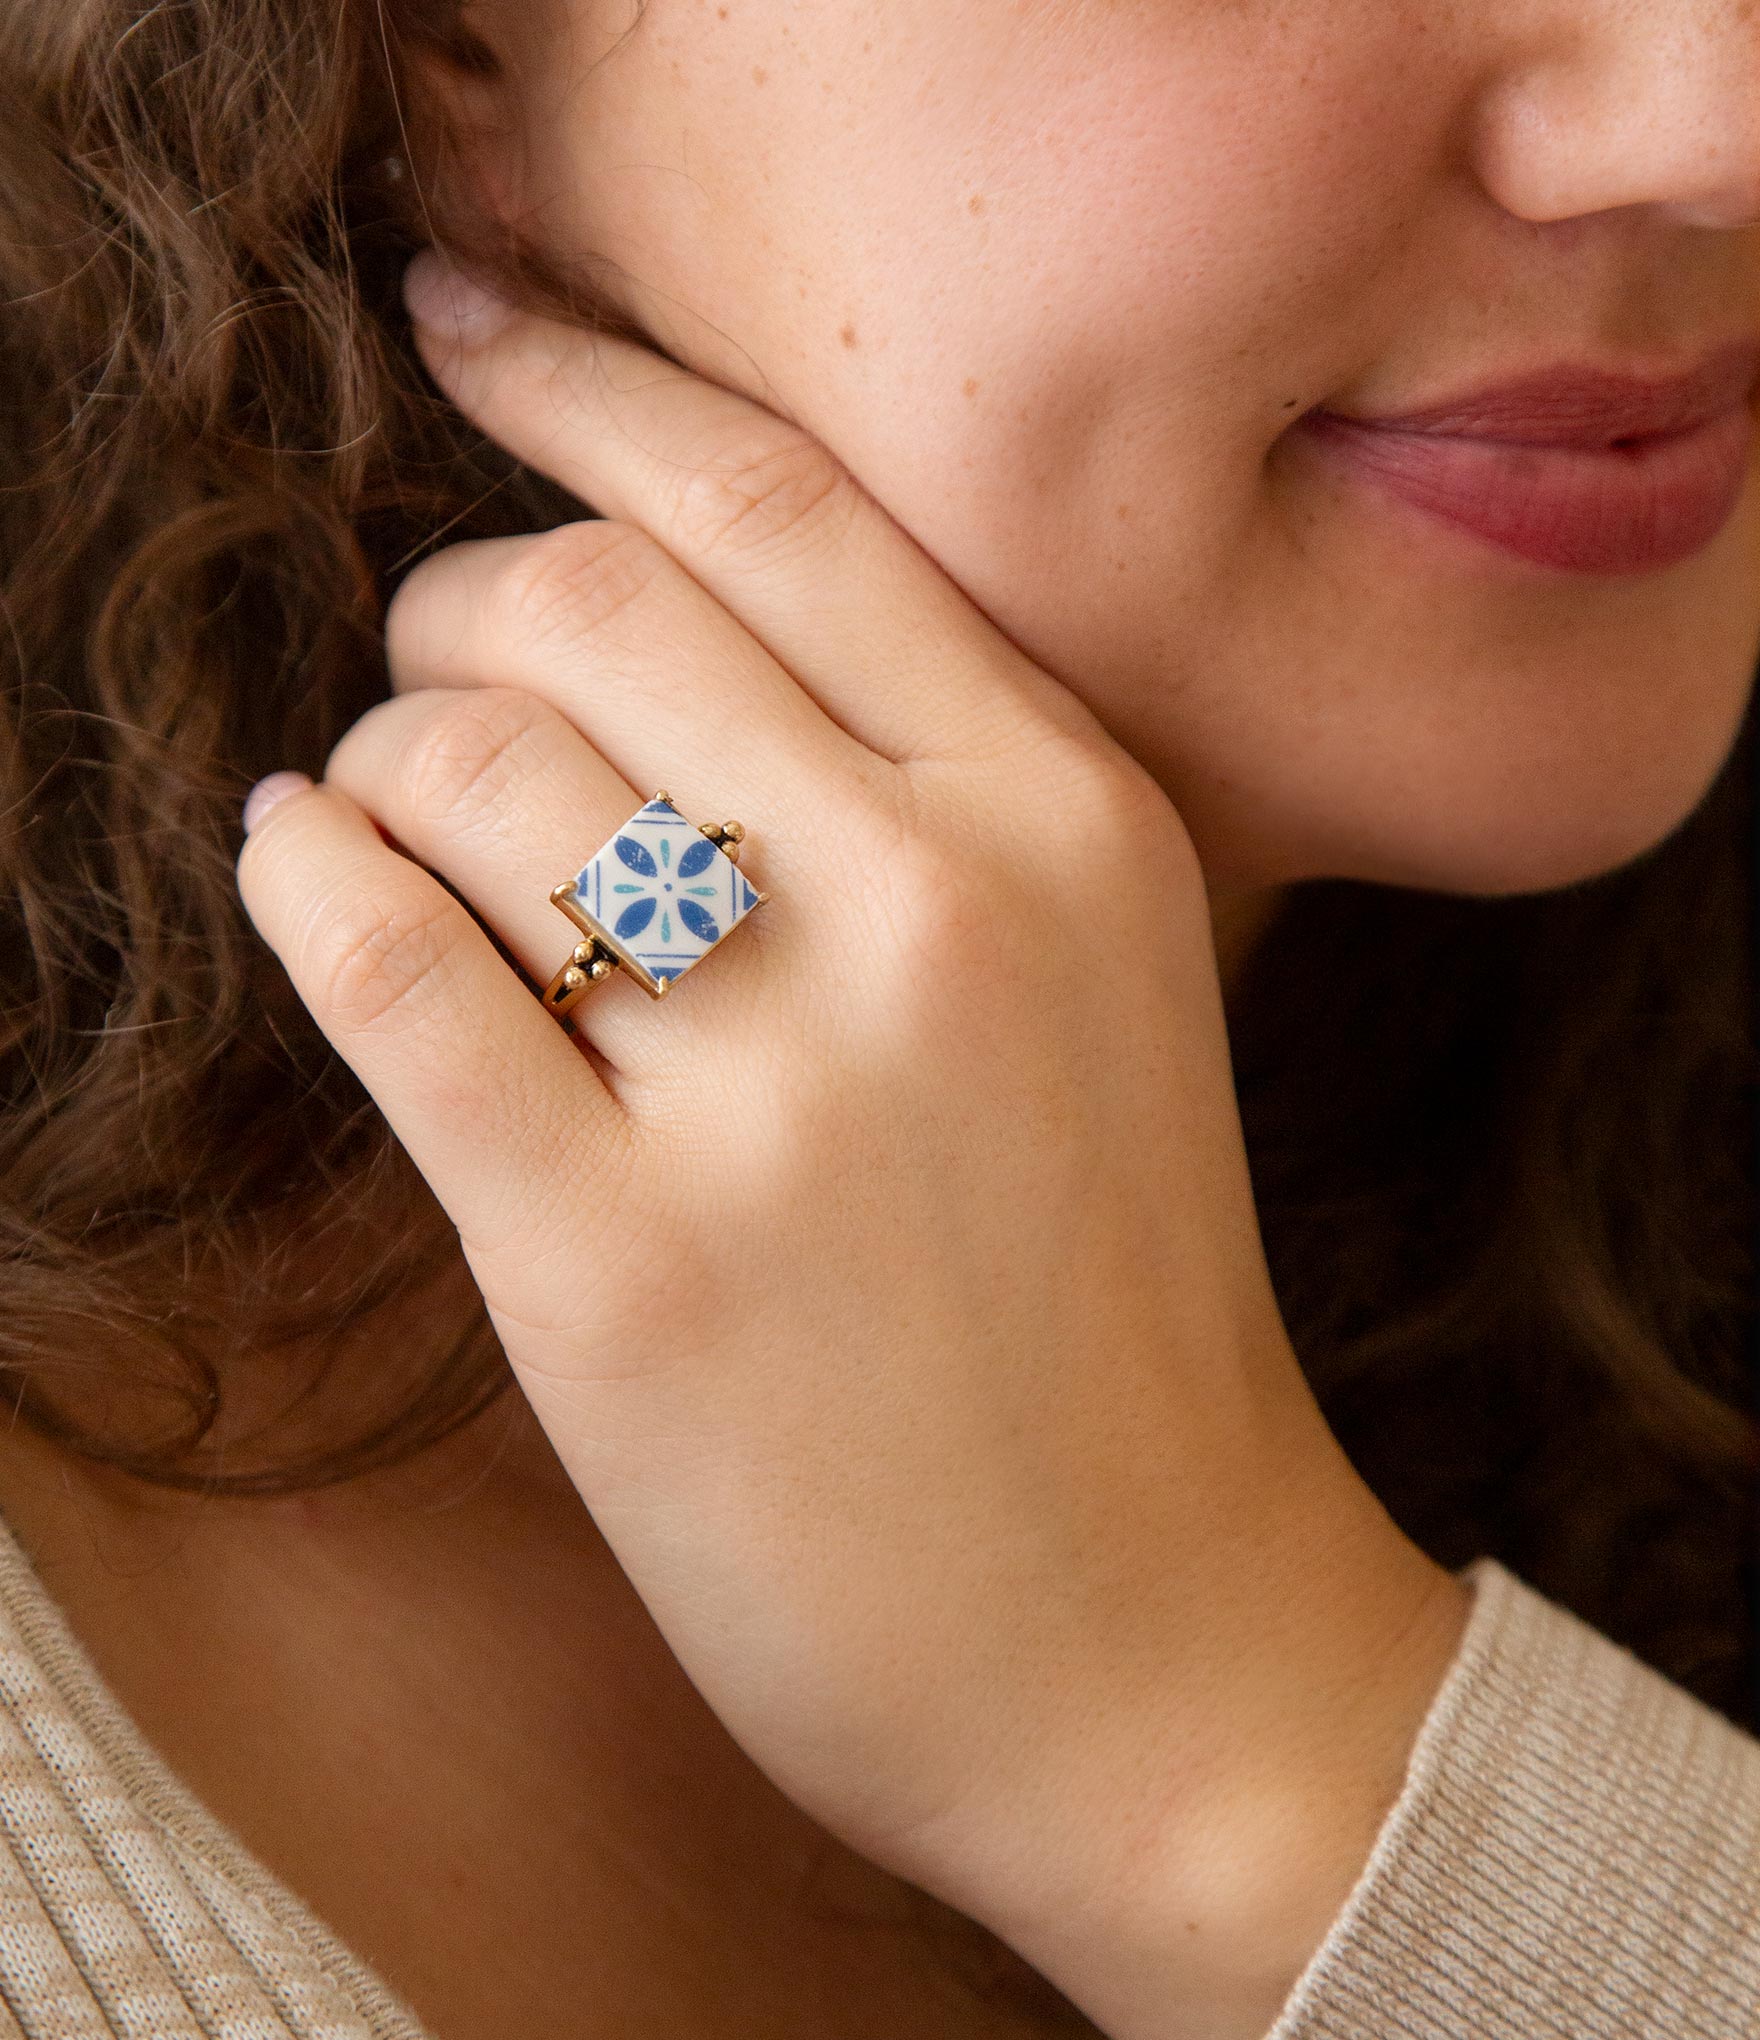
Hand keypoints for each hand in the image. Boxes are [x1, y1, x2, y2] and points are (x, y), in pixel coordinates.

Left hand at [235, 253, 1467, 2039]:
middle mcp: (941, 913)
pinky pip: (391, 972)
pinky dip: (306, 885)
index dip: (586, 386)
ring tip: (392, 832)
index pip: (778, 506)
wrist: (1152, 1642)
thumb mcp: (1103, 989)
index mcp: (1071, 820)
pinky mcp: (624, 1265)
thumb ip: (928, 795)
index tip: (469, 328)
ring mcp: (783, 1091)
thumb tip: (655, 627)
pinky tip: (302, 872)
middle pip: (583, 607)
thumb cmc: (1110, 1311)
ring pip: (462, 773)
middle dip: (452, 610)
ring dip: (379, 769)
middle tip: (434, 684)